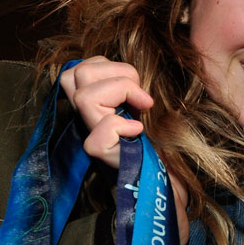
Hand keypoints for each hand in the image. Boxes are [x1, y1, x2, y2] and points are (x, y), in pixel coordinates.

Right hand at [60, 56, 189, 244]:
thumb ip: (126, 86)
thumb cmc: (158, 142)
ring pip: (85, 97)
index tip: (136, 86)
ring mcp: (92, 136)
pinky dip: (122, 125)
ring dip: (122, 92)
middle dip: (118, 74)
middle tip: (141, 97)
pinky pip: (103, 130)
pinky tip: (138, 131)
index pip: (78, 69)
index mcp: (94, 104)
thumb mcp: (141, 105)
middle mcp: (87, 119)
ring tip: (142, 108)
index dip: (107, 66)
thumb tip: (126, 72)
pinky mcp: (102, 155)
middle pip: (76, 74)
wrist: (168, 179)